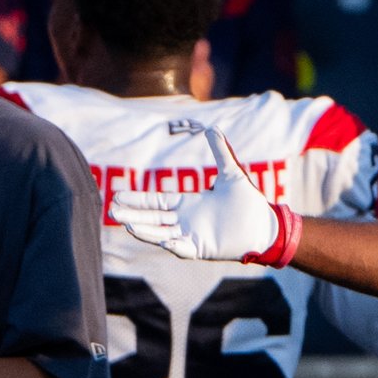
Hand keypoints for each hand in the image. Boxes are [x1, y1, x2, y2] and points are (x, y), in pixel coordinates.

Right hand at [113, 127, 300, 265]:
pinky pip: (184, 248)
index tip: (118, 196)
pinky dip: (174, 245)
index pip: (156, 201)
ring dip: (145, 230)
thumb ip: (221, 152)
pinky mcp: (203, 249)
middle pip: (152, 217)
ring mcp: (193, 235)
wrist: (266, 225)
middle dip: (133, 214)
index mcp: (188, 204)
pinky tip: (162, 240)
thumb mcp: (232, 173)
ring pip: (162, 233)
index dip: (137, 199)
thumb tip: (212, 128)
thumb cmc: (249, 202)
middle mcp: (186, 221)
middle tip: (111, 211)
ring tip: (127, 224)